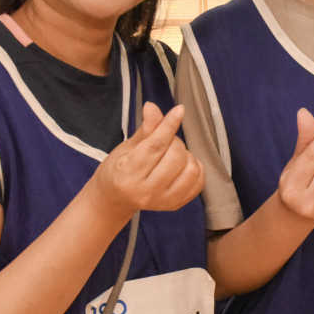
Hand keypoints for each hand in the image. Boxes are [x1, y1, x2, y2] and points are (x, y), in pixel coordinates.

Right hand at [89, 102, 205, 218]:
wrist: (114, 200)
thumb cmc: (118, 170)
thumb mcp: (126, 147)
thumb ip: (145, 129)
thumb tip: (152, 107)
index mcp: (127, 175)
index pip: (155, 147)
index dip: (168, 126)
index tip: (179, 110)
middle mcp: (146, 192)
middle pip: (175, 156)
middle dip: (174, 141)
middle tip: (164, 142)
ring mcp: (162, 201)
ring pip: (191, 169)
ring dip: (186, 155)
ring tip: (172, 155)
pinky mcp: (176, 205)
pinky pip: (199, 181)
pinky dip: (195, 167)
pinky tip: (181, 166)